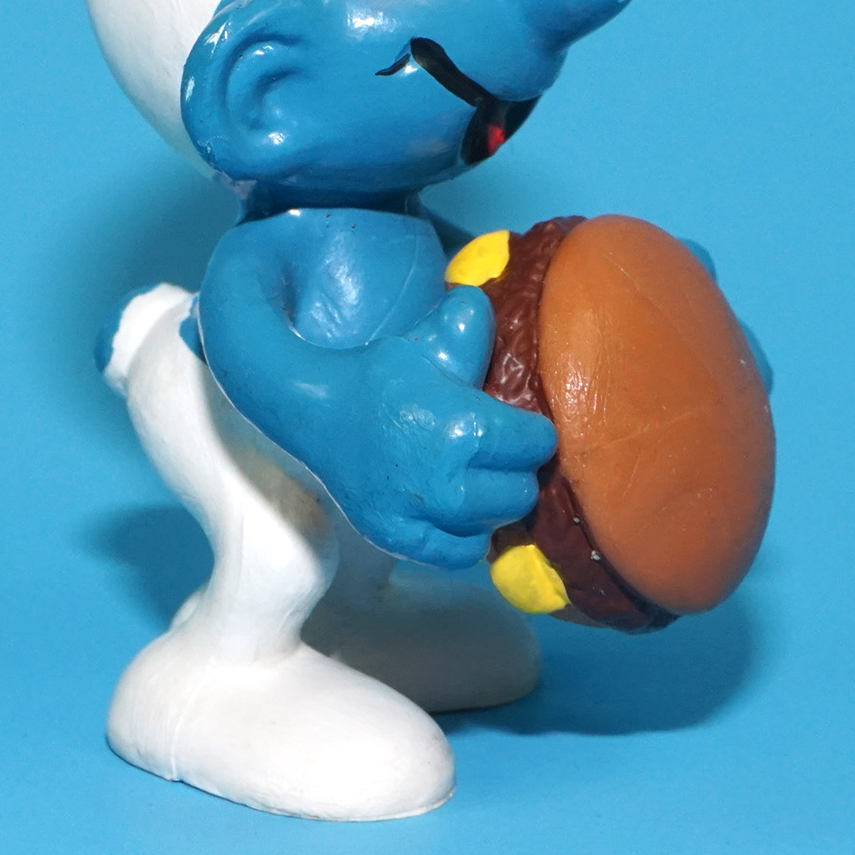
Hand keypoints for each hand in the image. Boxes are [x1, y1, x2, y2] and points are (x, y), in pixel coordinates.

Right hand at [322, 287, 556, 567]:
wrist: (318, 412)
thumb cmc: (381, 374)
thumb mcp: (430, 341)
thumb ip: (471, 323)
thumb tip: (496, 301)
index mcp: (463, 428)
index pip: (536, 444)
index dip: (532, 430)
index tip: (518, 424)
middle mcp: (444, 481)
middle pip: (520, 491)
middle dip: (517, 469)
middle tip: (500, 453)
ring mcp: (419, 516)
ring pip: (494, 523)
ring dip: (492, 502)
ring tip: (478, 478)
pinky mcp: (398, 539)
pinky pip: (461, 553)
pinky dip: (466, 534)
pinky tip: (456, 508)